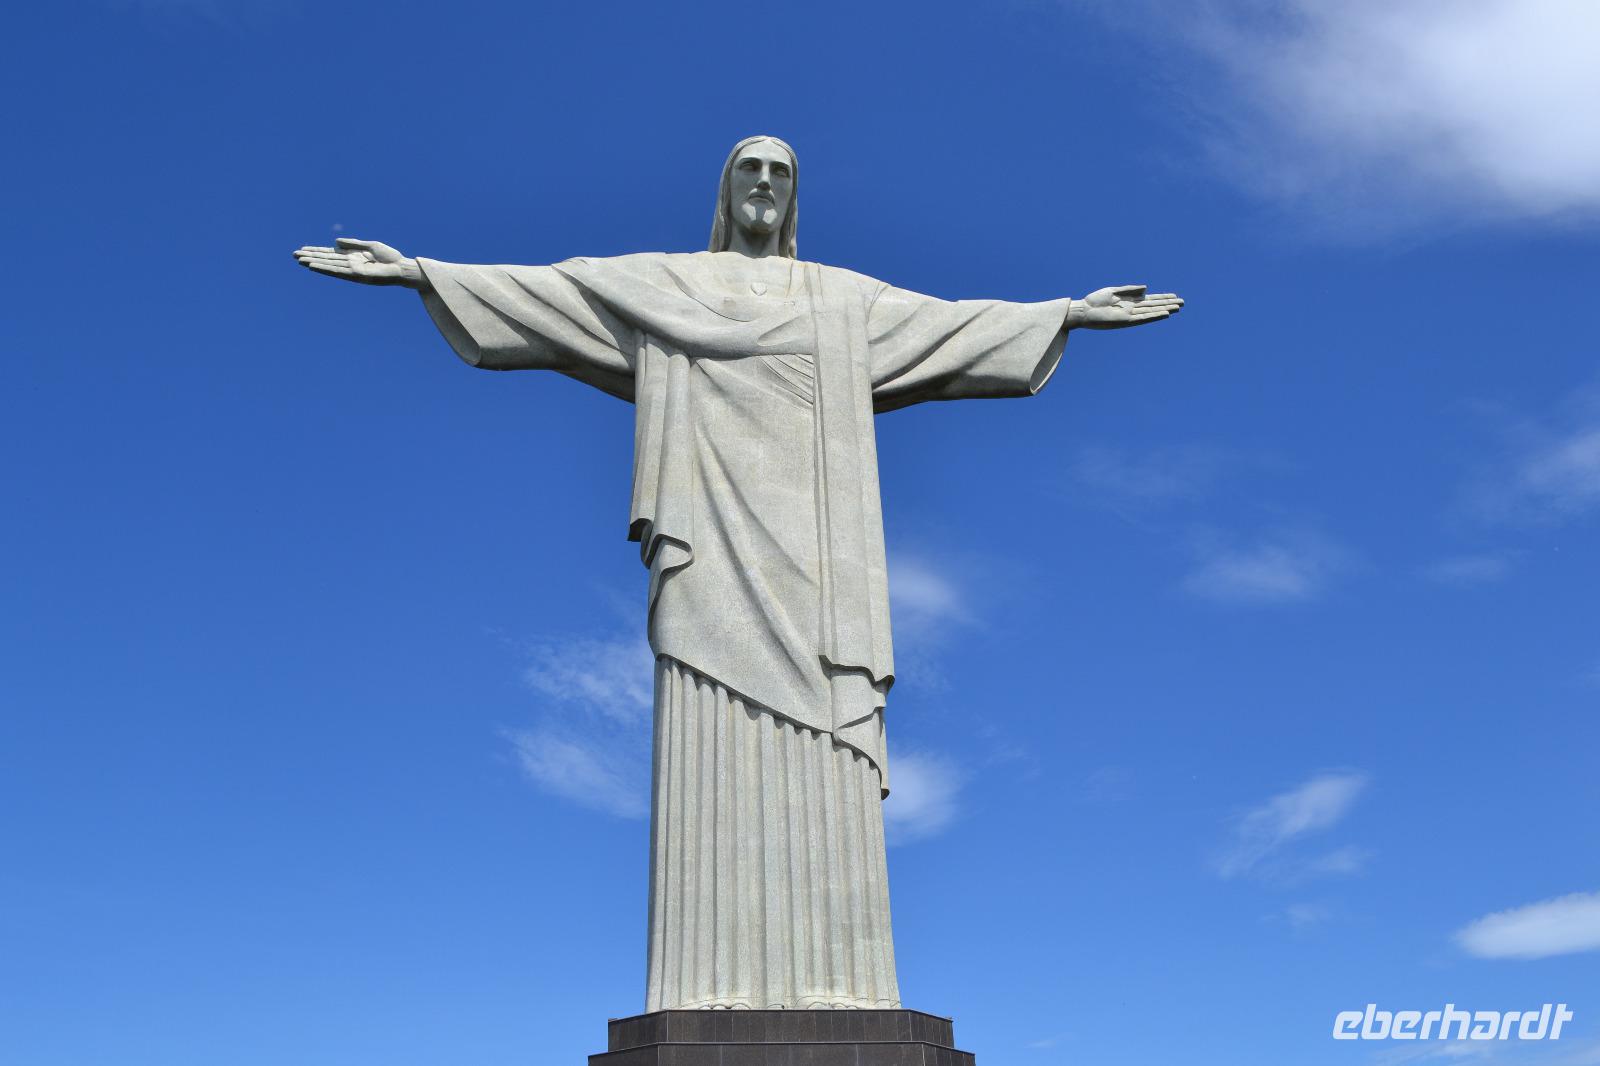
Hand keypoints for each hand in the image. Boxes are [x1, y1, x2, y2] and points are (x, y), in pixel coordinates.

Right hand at [292, 238, 422, 287]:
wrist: (402, 267)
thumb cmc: (390, 257)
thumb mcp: (370, 246)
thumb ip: (353, 244)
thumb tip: (335, 242)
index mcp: (352, 256)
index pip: (330, 254)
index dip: (316, 251)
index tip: (302, 249)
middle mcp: (350, 264)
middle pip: (326, 259)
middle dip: (310, 257)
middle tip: (293, 255)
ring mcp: (352, 270)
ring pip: (329, 266)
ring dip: (314, 263)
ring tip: (299, 261)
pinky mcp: (357, 275)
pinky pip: (338, 271)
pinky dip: (326, 269)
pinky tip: (314, 266)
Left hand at [1070, 285, 1183, 328]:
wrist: (1084, 310)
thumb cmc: (1095, 300)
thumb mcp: (1113, 291)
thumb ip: (1130, 290)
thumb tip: (1146, 288)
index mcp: (1129, 300)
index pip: (1150, 299)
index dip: (1162, 297)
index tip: (1175, 296)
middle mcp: (1132, 309)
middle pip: (1154, 305)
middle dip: (1168, 303)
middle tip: (1183, 303)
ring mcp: (1130, 315)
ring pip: (1151, 312)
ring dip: (1164, 310)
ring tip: (1177, 308)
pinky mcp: (1125, 321)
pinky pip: (1143, 318)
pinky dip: (1154, 316)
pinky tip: (1164, 314)